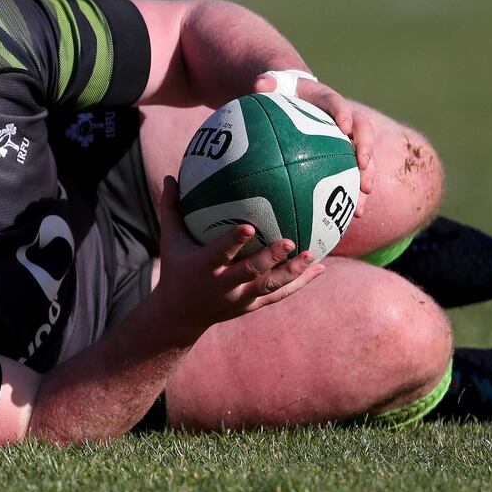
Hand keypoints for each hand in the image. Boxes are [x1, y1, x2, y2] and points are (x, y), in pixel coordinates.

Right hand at [154, 176, 325, 333]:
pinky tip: (321, 268)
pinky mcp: (251, 305)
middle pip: (250, 272)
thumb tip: (170, 176)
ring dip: (292, 273)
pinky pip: (278, 294)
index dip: (233, 241)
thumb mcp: (170, 241)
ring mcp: (239, 298)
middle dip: (269, 258)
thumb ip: (171, 209)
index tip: (250, 226)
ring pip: (269, 286)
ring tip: (312, 256)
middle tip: (288, 241)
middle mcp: (223, 285)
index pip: (219, 253)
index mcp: (204, 267)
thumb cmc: (176, 269)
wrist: (180, 315)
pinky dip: (300, 283)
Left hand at [253, 73, 373, 217]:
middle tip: (363, 165)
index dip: (343, 114)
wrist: (297, 99)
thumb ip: (268, 83)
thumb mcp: (274, 85)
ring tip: (362, 200)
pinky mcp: (343, 158)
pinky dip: (350, 197)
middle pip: (362, 134)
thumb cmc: (284, 93)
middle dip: (366, 150)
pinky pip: (350, 178)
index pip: (337, 105)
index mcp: (327, 100)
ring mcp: (346, 141)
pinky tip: (350, 218)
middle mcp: (345, 120)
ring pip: (362, 161)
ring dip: (364, 180)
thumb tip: (258, 84)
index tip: (343, 127)